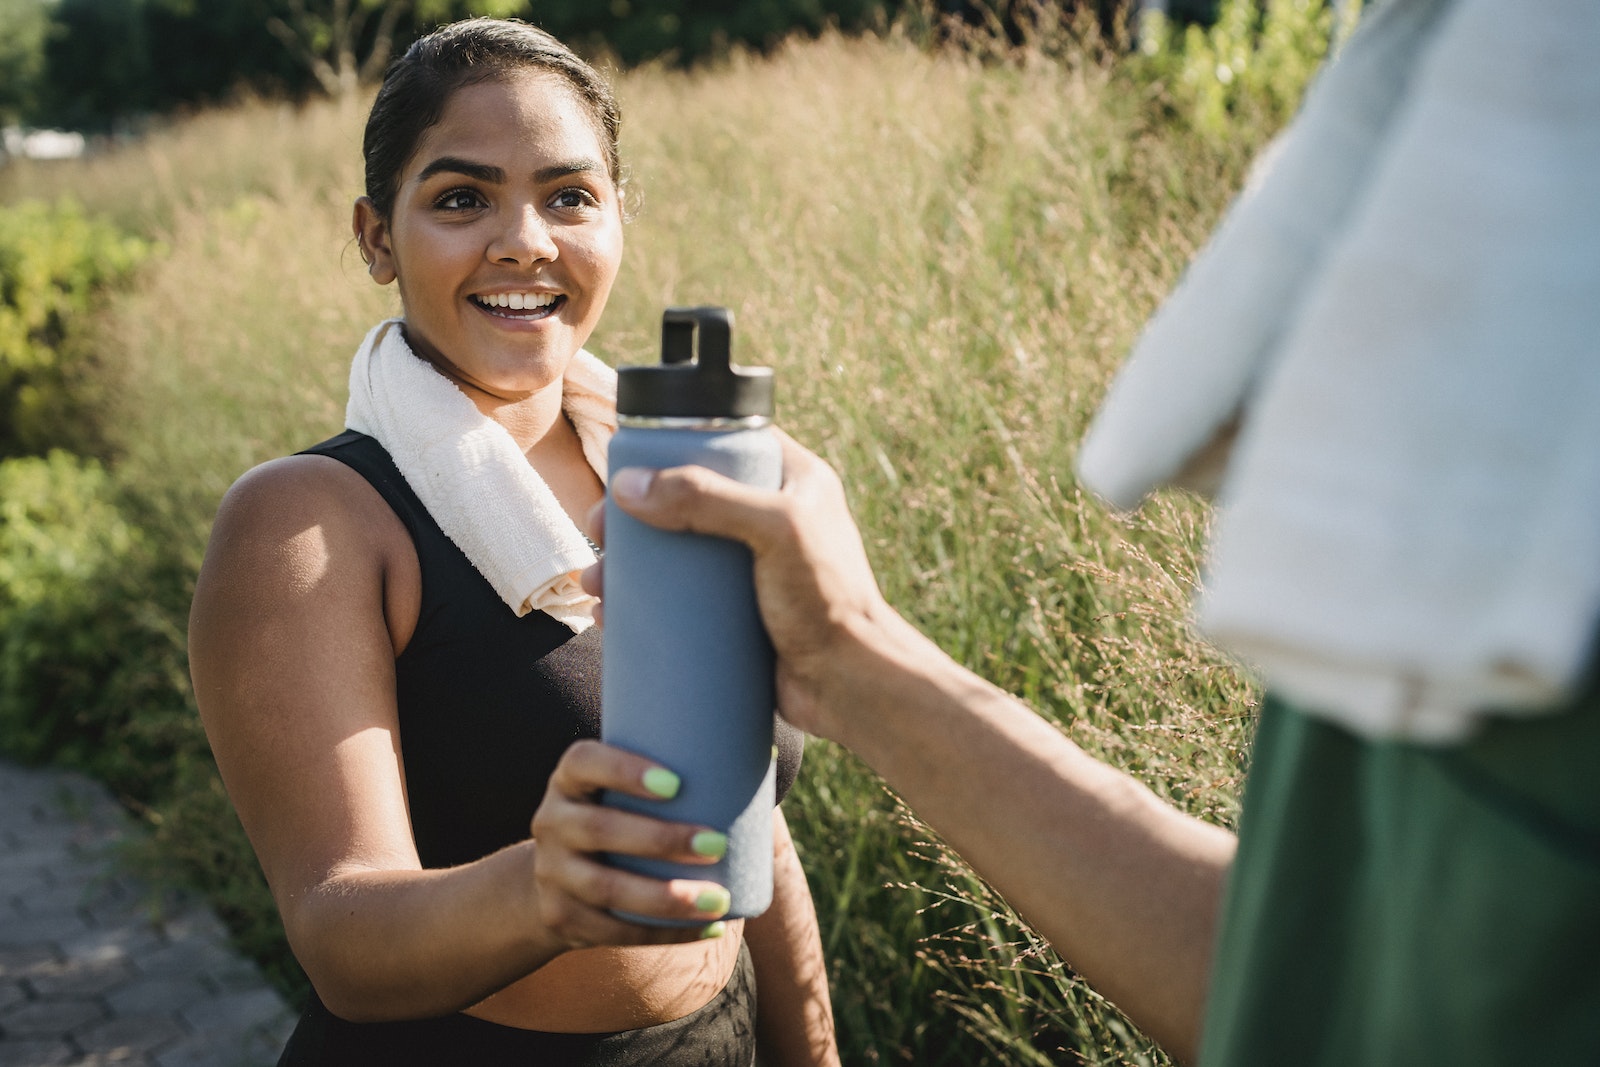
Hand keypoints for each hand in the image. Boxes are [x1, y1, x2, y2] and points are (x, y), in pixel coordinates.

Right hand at [528, 740, 733, 947]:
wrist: (556, 877)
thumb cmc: (619, 816)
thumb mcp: (624, 792)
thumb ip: (679, 770)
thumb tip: (768, 752)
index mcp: (570, 780)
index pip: (584, 762)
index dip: (624, 770)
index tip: (677, 782)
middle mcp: (552, 820)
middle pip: (599, 829)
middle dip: (661, 839)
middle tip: (718, 843)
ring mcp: (552, 873)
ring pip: (606, 888)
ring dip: (666, 897)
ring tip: (719, 898)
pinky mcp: (561, 918)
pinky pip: (613, 931)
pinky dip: (665, 933)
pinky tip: (709, 929)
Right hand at [582, 430, 895, 740]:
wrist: (851, 684)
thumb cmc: (829, 602)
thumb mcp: (774, 532)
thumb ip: (706, 498)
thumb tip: (629, 486)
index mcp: (793, 481)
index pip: (725, 442)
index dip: (672, 446)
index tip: (626, 460)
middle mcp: (772, 519)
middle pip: (687, 499)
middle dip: (635, 514)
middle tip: (597, 529)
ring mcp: (753, 569)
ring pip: (677, 553)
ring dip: (629, 564)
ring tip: (595, 583)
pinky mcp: (739, 614)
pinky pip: (681, 600)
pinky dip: (644, 604)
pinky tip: (611, 616)